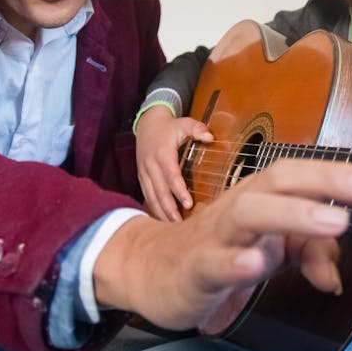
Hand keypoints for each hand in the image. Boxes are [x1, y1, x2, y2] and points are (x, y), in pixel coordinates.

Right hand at [92, 159, 351, 330]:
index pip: (311, 177)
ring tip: (334, 223)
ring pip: (252, 214)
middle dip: (331, 180)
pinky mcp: (197, 269)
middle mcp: (243, 204)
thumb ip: (311, 254)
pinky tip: (256, 266)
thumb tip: (337, 277)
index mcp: (265, 195)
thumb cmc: (223, 251)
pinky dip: (236, 263)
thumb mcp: (274, 251)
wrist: (155, 271)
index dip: (351, 183)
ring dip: (295, 215)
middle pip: (283, 179)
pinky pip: (216, 263)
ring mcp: (218, 235)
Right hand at [134, 105, 212, 220]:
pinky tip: (162, 220)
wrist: (147, 125)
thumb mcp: (184, 123)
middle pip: (160, 190)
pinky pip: (147, 196)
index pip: (171, 175)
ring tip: (173, 227)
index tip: (188, 203)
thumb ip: (197, 129)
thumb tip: (210, 137)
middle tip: (180, 224)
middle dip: (169, 208)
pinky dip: (154, 208)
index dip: (179, 190)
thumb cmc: (169, 127)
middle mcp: (150, 165)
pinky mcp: (142, 178)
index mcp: (162, 153)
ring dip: (161, 212)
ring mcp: (144, 172)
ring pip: (151, 196)